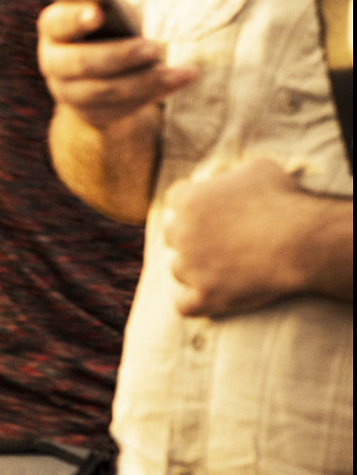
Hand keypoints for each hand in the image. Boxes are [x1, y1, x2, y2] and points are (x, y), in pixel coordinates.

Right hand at [36, 0, 193, 129]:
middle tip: (155, 49)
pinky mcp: (89, 113)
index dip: (76, 18)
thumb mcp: (114, 9)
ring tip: (182, 72)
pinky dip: (152, 95)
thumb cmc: (115, 25)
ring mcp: (66, 91)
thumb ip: (113, 8)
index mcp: (55, 27)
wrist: (110, 64)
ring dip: (145, 81)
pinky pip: (120, 109)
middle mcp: (52, 61)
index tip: (99, 12)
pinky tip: (180, 80)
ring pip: (104, 92)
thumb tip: (118, 15)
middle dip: (120, 56)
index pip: (58, 22)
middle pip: (80, 63)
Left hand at [165, 159, 340, 317]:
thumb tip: (229, 178)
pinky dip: (193, 303)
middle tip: (219, 240)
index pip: (176, 199)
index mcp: (189, 200)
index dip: (194, 203)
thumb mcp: (259, 169)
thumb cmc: (285, 201)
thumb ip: (233, 174)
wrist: (303, 241)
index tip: (210, 209)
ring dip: (194, 269)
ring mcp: (190, 267)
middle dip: (191, 236)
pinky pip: (184, 305)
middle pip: (173, 235)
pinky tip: (208, 298)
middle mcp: (181, 234)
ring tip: (222, 269)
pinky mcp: (205, 296)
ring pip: (178, 270)